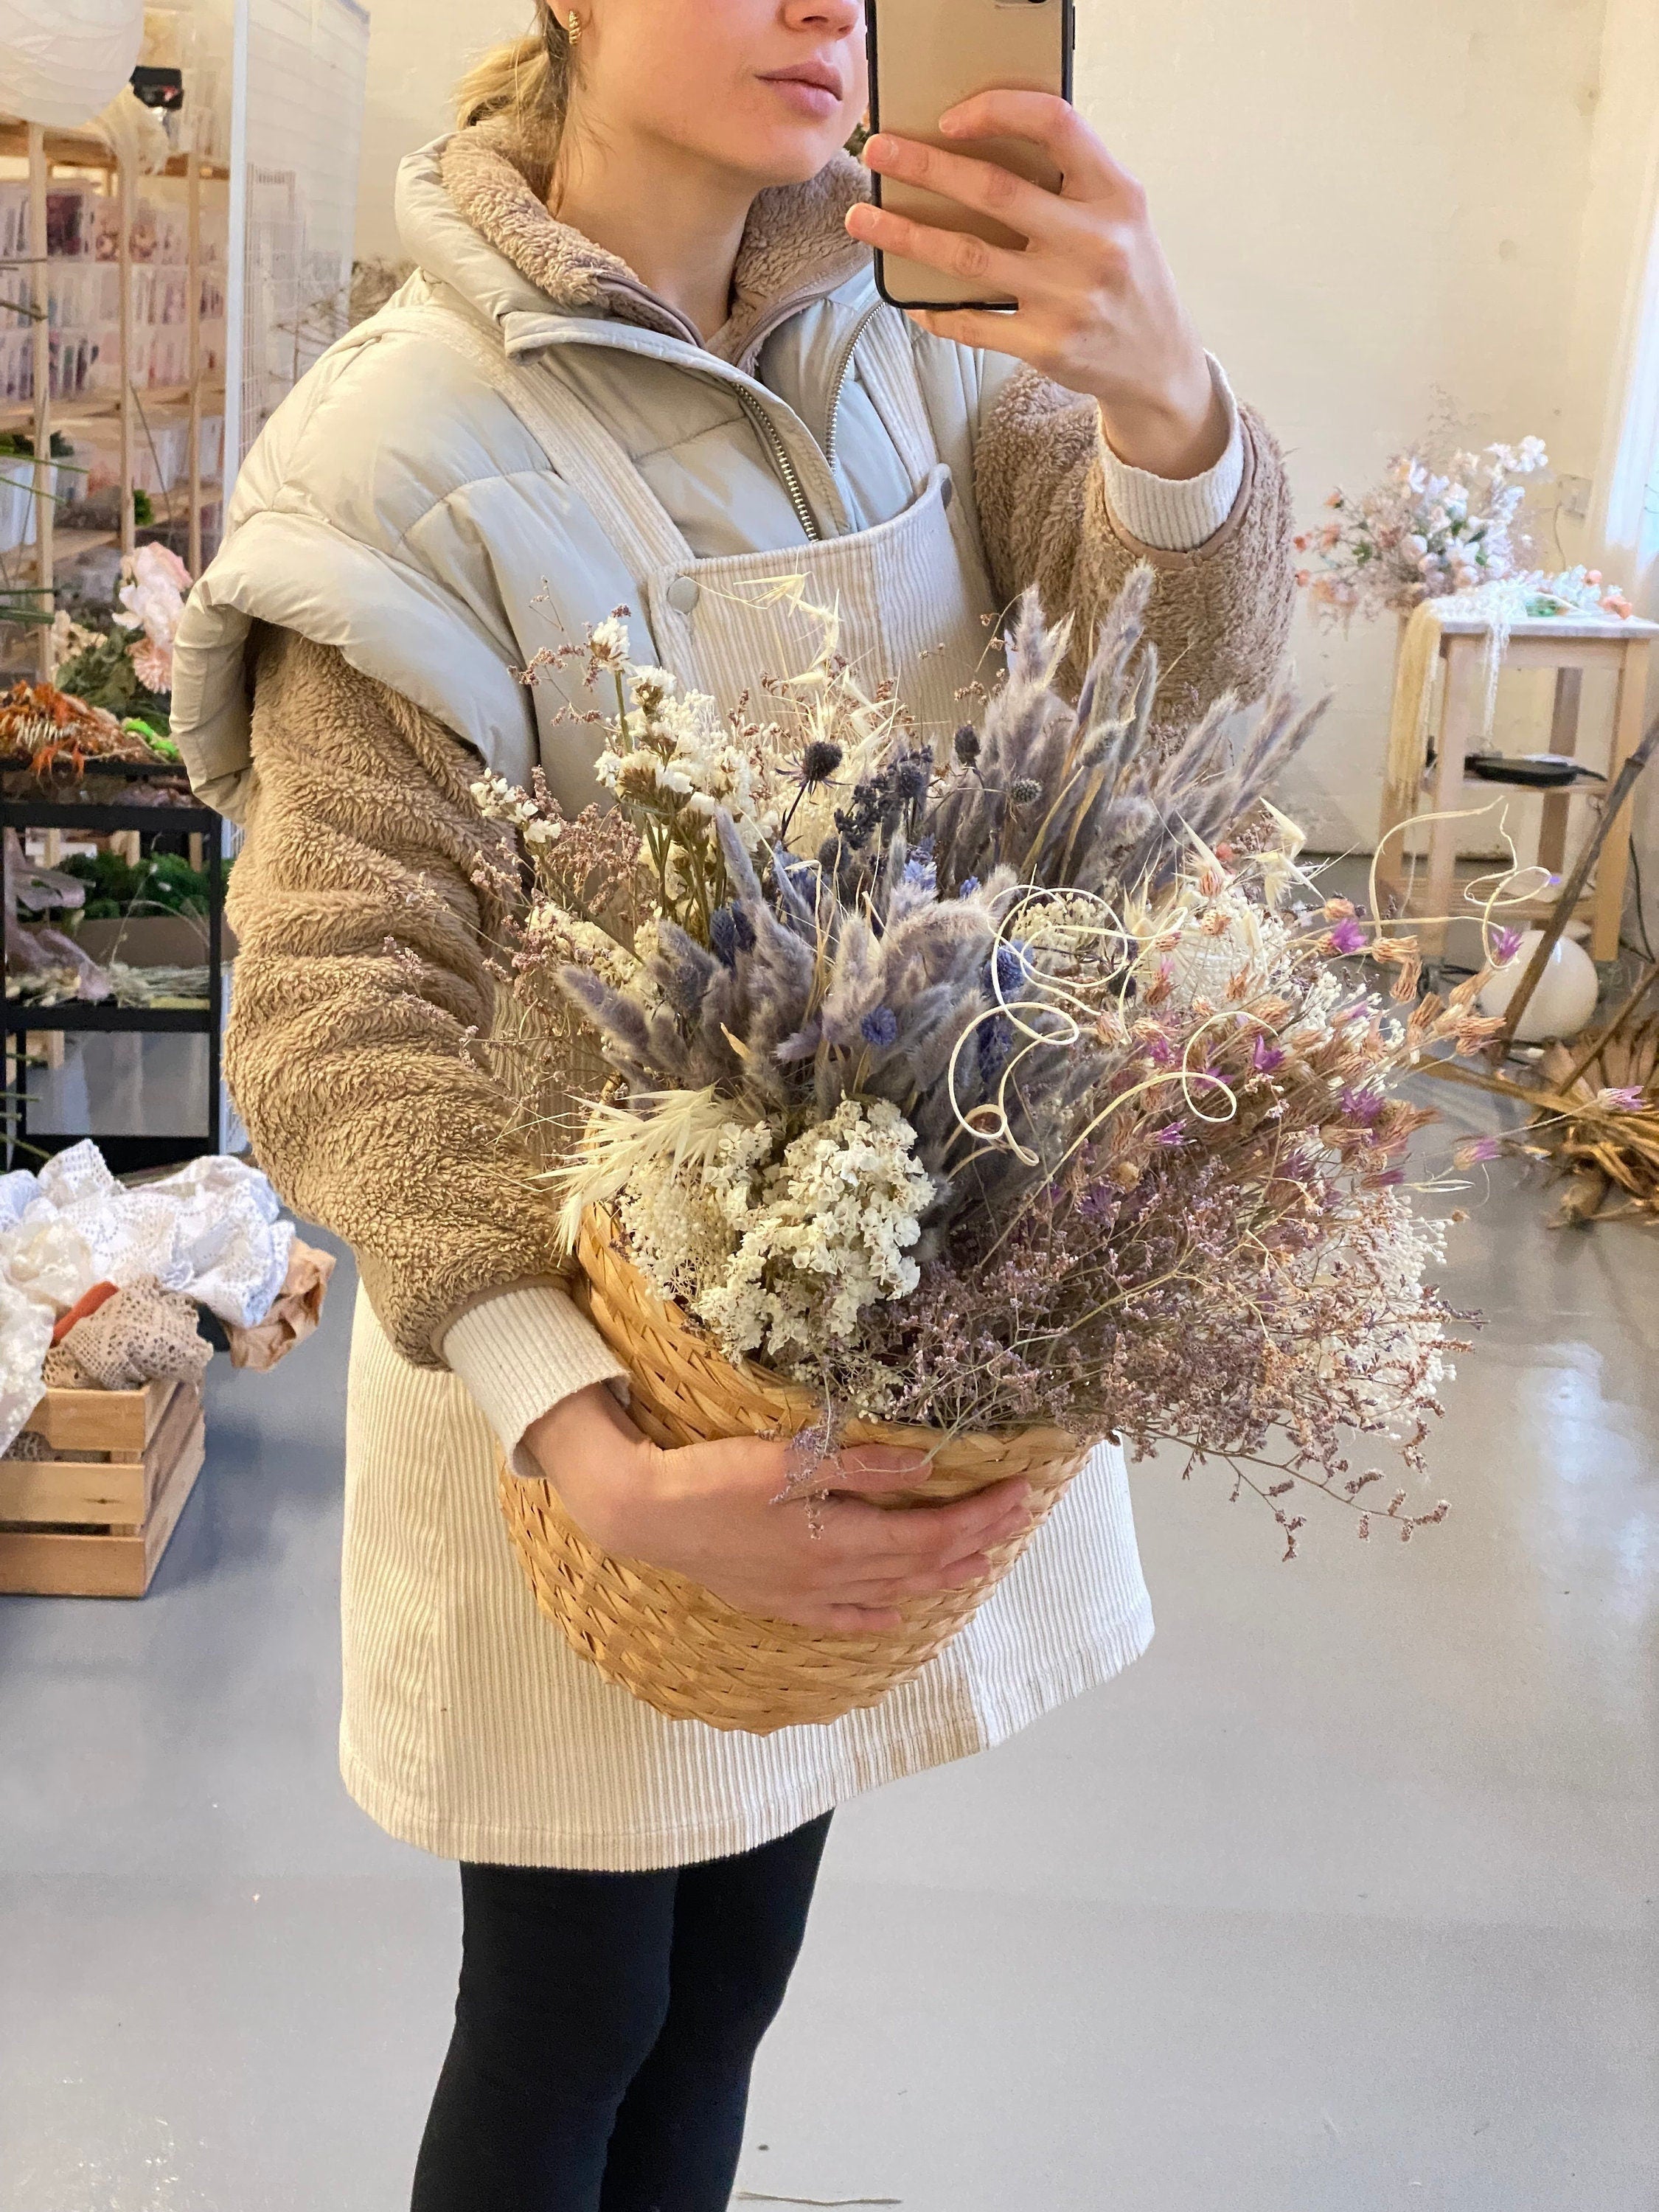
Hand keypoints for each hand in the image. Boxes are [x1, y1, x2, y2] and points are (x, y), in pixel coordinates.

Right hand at [524, 1382, 1034, 1631]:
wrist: (645, 1516)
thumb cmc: (713, 1478)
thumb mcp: (788, 1459)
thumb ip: (858, 1466)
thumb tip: (923, 1465)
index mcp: (839, 1538)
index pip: (928, 1532)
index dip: (978, 1516)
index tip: (1019, 1494)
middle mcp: (831, 1575)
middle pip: (920, 1563)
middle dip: (973, 1540)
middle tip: (1016, 1519)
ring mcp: (805, 1594)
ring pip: (890, 1589)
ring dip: (939, 1575)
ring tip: (979, 1562)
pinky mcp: (778, 1600)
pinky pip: (842, 1616)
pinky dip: (877, 1613)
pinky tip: (896, 1613)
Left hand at [845, 90, 1228, 480]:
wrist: (1159, 364)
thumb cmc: (1128, 277)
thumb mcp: (1122, 215)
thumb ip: (1071, 180)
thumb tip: (982, 147)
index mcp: (1116, 194)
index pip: (1055, 125)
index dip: (997, 110)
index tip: (950, 118)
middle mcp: (1094, 242)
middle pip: (993, 190)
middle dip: (924, 166)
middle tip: (878, 151)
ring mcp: (1068, 298)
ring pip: (967, 257)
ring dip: (906, 234)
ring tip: (864, 218)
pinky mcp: (1046, 346)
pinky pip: (971, 322)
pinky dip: (933, 309)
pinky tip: (908, 297)